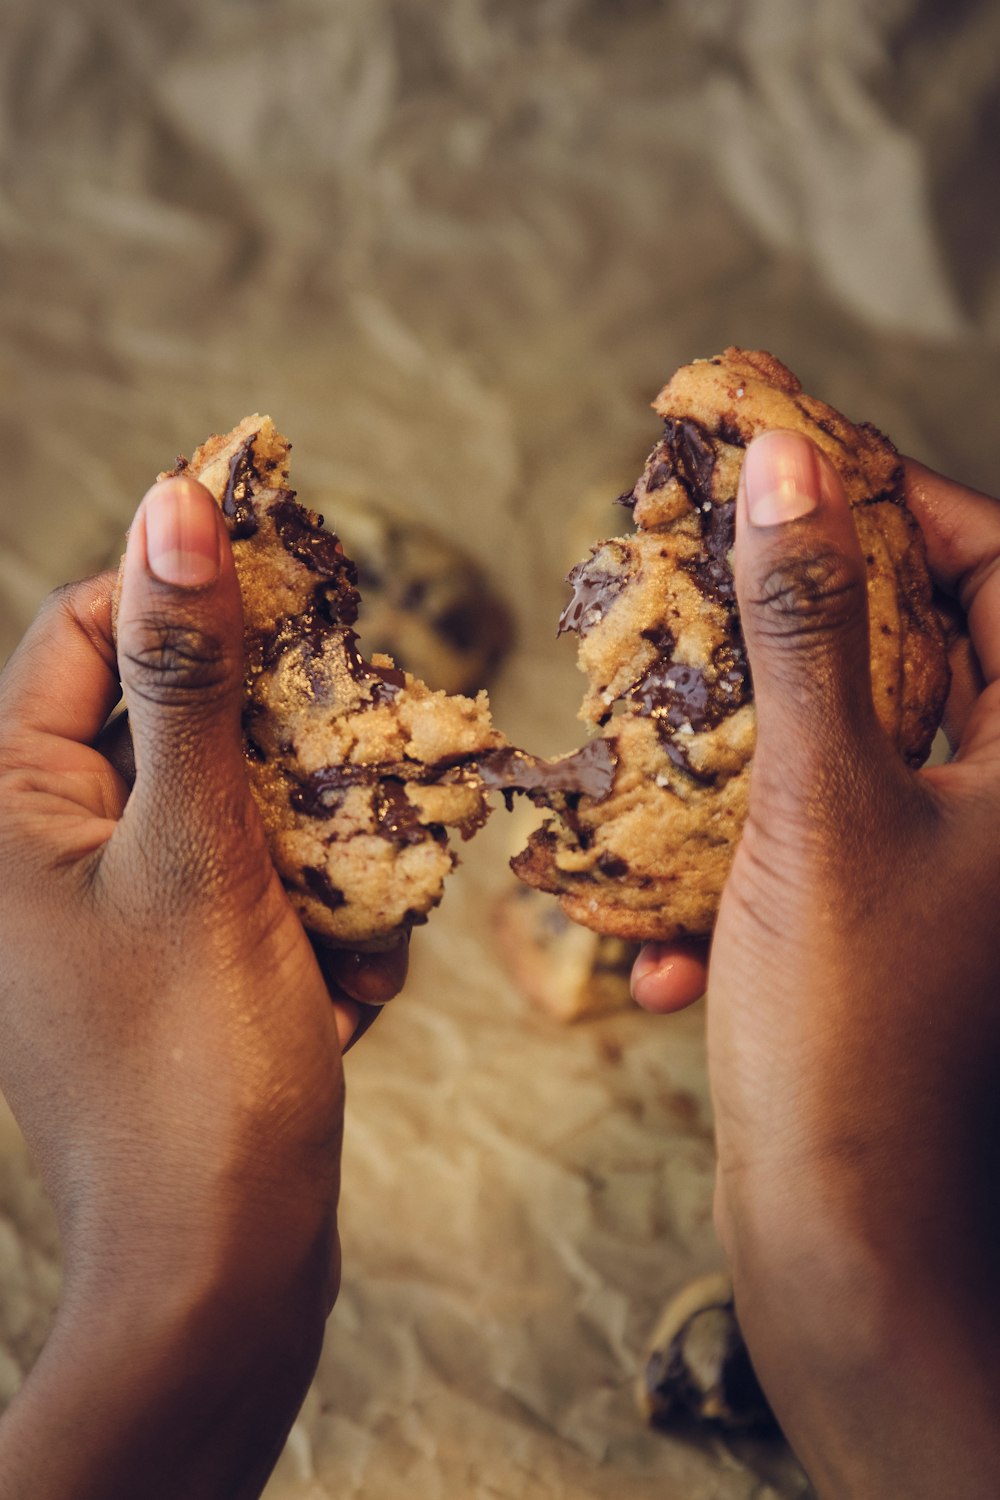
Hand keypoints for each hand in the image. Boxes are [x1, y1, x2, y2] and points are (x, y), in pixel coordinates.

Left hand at [0, 474, 404, 1499]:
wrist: (220, 1275)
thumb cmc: (194, 1066)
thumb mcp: (199, 852)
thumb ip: (189, 677)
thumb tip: (176, 500)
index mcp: (12, 807)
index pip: (88, 627)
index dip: (194, 594)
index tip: (309, 587)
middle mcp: (50, 848)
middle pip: (181, 715)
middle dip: (287, 750)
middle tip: (359, 780)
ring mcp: (118, 911)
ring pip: (245, 804)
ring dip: (321, 849)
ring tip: (343, 930)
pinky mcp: (181, 963)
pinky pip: (264, 887)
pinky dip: (319, 921)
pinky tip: (338, 994)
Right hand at [632, 434, 999, 1495]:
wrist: (843, 1243)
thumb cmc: (852, 1021)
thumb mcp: (817, 802)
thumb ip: (804, 628)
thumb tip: (783, 464)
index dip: (900, 502)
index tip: (791, 465)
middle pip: (912, 653)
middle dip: (794, 628)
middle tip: (690, 586)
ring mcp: (946, 875)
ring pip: (842, 755)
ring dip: (742, 764)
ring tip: (651, 775)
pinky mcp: (884, 933)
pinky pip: (806, 856)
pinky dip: (736, 882)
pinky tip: (670, 960)